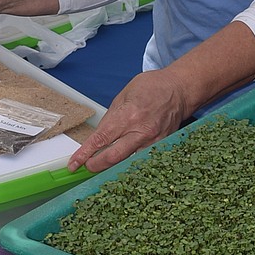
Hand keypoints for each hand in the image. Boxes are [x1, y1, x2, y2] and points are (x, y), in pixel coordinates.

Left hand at [68, 68, 188, 172]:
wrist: (179, 89)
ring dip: (114, 167)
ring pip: (128, 164)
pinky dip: (131, 164)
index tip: (74, 163)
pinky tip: (124, 163)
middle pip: (113, 158)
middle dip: (96, 165)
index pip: (101, 139)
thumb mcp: (124, 95)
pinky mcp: (161, 147)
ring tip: (104, 166)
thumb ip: (111, 117)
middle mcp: (140, 131)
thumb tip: (99, 136)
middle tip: (87, 166)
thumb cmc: (152, 87)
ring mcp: (153, 141)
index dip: (85, 154)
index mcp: (128, 115)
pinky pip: (142, 160)